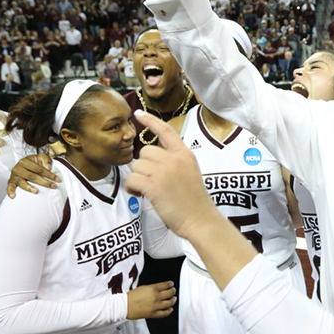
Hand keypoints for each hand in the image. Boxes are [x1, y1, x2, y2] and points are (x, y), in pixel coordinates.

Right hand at [7, 153, 58, 198]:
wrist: (24, 164)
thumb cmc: (34, 162)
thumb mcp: (40, 157)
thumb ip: (46, 160)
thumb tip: (48, 167)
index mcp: (25, 161)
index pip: (39, 169)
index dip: (49, 174)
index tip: (58, 180)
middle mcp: (18, 168)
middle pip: (32, 176)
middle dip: (44, 182)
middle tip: (53, 186)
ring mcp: (14, 176)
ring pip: (22, 182)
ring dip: (28, 187)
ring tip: (36, 191)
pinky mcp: (11, 182)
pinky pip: (9, 187)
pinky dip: (10, 191)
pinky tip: (13, 196)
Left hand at [126, 111, 220, 239]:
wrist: (201, 220)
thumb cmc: (195, 201)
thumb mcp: (191, 171)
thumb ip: (176, 160)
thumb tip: (153, 157)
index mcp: (185, 154)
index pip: (166, 131)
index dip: (150, 120)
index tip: (138, 113)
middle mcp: (174, 159)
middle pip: (144, 151)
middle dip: (144, 166)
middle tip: (151, 181)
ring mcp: (164, 172)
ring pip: (137, 166)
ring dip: (138, 179)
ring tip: (148, 191)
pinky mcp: (154, 186)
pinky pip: (132, 179)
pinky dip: (132, 188)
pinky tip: (140, 195)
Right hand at [127, 281, 176, 319]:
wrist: (125, 306)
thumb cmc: (131, 296)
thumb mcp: (143, 287)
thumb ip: (153, 288)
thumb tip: (160, 289)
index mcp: (153, 289)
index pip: (166, 285)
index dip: (170, 284)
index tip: (171, 284)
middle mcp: (156, 297)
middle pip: (170, 293)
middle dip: (173, 291)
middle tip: (173, 290)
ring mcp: (155, 306)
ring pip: (169, 303)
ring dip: (173, 300)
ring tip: (173, 299)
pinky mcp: (153, 314)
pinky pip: (164, 313)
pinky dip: (169, 311)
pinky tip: (170, 309)